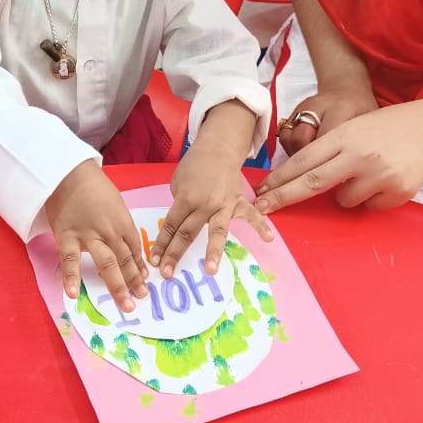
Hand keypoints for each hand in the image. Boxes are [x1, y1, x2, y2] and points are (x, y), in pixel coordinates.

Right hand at [45, 161, 148, 312]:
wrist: (68, 172)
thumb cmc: (93, 186)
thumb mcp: (115, 203)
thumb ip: (119, 225)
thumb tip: (125, 245)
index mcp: (123, 222)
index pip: (134, 250)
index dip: (139, 267)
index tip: (144, 281)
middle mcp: (110, 231)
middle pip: (125, 260)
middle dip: (134, 281)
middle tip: (141, 298)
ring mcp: (89, 235)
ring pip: (107, 264)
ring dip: (118, 285)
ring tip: (126, 304)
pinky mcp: (67, 236)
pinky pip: (70, 259)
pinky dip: (71, 277)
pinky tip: (73, 293)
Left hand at [151, 139, 272, 277]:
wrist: (219, 148)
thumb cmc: (195, 165)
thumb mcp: (178, 182)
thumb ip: (180, 205)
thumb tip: (180, 224)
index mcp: (186, 198)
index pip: (172, 225)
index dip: (162, 244)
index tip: (155, 261)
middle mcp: (205, 204)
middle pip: (188, 233)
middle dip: (176, 254)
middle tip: (168, 273)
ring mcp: (224, 205)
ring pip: (217, 231)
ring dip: (213, 251)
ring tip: (211, 270)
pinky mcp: (239, 202)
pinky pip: (251, 215)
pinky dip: (261, 226)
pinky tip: (268, 239)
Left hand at [257, 97, 422, 213]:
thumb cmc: (388, 127)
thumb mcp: (354, 128)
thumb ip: (331, 150)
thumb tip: (300, 180)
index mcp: (344, 135)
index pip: (303, 160)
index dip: (279, 179)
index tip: (261, 192)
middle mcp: (358, 155)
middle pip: (311, 183)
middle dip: (283, 198)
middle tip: (262, 209)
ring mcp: (378, 175)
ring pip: (343, 200)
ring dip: (347, 193)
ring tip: (367, 173)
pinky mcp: (397, 192)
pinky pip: (369, 207)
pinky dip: (372, 198)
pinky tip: (386, 179)